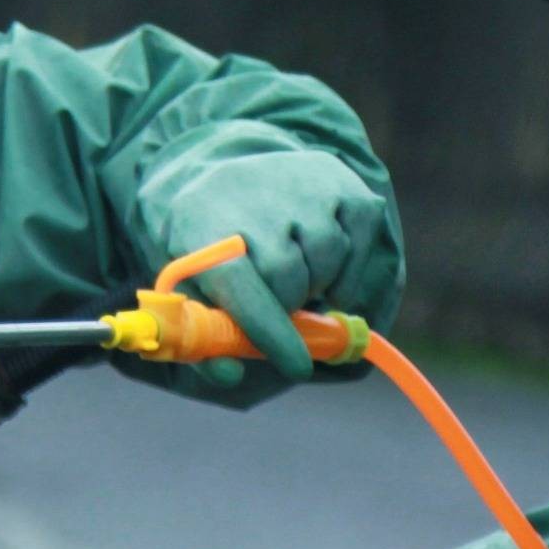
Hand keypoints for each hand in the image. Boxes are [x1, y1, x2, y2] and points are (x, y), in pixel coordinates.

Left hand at [139, 143, 399, 389]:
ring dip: (318, 284)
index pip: (239, 281)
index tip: (296, 366)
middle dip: (289, 307)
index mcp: (199, 223)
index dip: (269, 330)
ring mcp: (295, 179)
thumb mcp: (189, 291)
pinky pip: (359, 236)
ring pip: (326, 257)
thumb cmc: (206, 251)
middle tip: (282, 308)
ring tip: (297, 279)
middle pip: (286, 273)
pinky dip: (349, 267)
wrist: (221, 185)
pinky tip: (325, 268)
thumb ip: (204, 340)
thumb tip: (230, 373)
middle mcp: (248, 192)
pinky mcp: (334, 175)